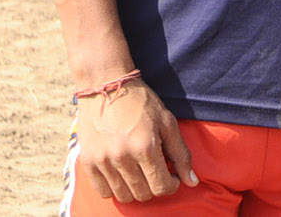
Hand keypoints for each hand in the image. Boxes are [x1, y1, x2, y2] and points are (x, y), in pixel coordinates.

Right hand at [74, 79, 197, 204]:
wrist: (105, 84)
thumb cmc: (141, 101)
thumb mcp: (167, 122)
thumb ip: (181, 154)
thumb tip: (192, 182)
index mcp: (145, 147)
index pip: (162, 187)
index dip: (171, 184)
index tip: (171, 176)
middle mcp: (122, 157)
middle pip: (144, 194)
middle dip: (154, 186)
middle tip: (155, 170)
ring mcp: (103, 160)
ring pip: (124, 196)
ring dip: (136, 189)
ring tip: (139, 172)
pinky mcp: (88, 161)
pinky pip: (104, 192)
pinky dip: (115, 188)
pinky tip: (122, 174)